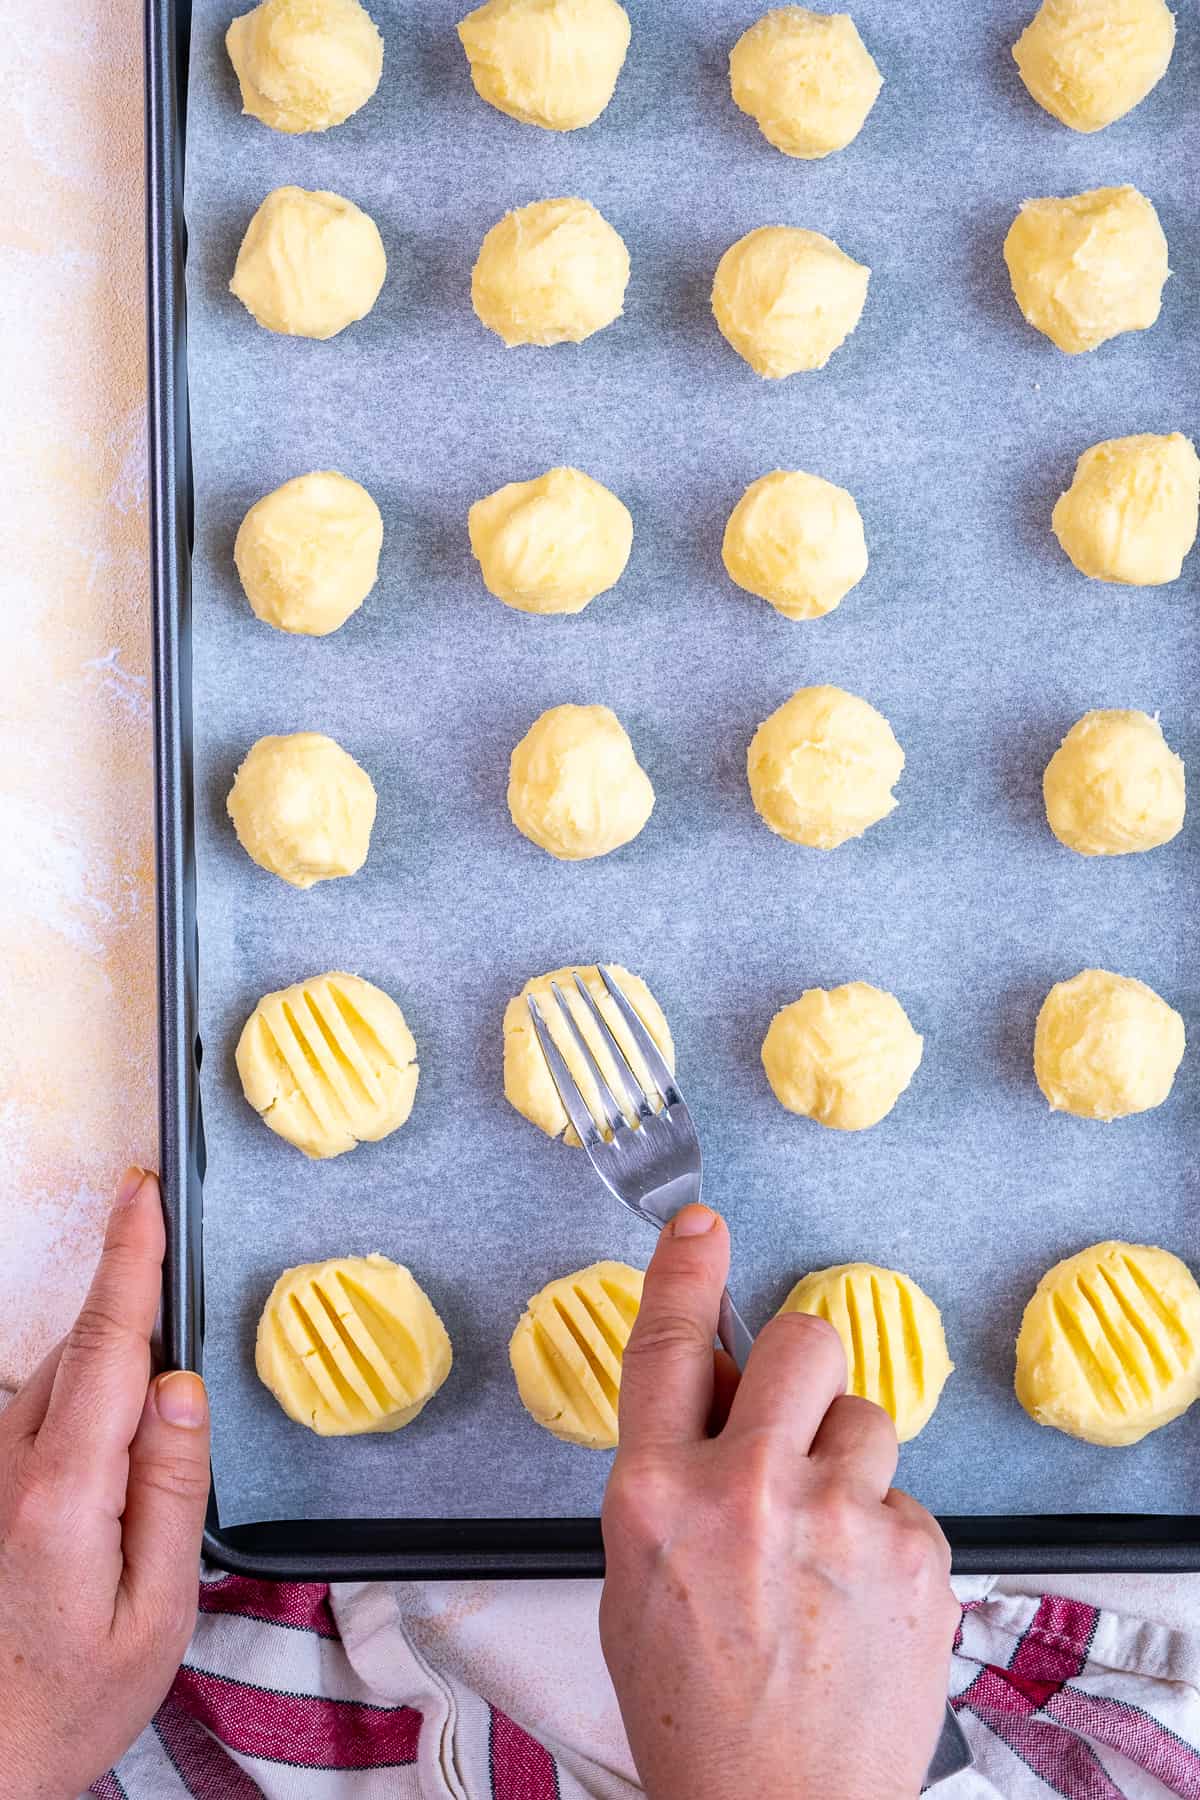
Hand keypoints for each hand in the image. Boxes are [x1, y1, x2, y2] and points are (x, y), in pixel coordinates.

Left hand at [0, 1170, 209, 1799]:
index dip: (129, 1260)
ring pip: (61, 1375)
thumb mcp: (158, 1608)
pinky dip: (86, 1391)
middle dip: (132, 1300)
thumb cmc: (77, 1695)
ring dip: (111, 1351)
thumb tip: (181, 1384)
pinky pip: (43, 1410)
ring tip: (153, 1385)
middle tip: (173, 1270)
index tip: (142, 1192)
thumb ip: (170, 1488)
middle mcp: (14, 1466)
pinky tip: (114, 1443)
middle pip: (85, 1348)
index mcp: (65, 1490)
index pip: (108, 1344)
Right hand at [600, 1205, 957, 1799]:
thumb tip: (718, 1386)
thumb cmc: (697, 1712)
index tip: (700, 1224)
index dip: (684, 1270)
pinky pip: (906, 1496)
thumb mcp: (636, 1579)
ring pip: (867, 1415)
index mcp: (656, 1496)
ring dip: (847, 1460)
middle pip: (803, 1341)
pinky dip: (886, 1532)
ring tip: (825, 1546)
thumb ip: (670, 1473)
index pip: (665, 1345)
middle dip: (799, 1367)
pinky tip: (859, 1597)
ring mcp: (839, 1520)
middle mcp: (747, 1492)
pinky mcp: (915, 1555)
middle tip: (792, 1422)